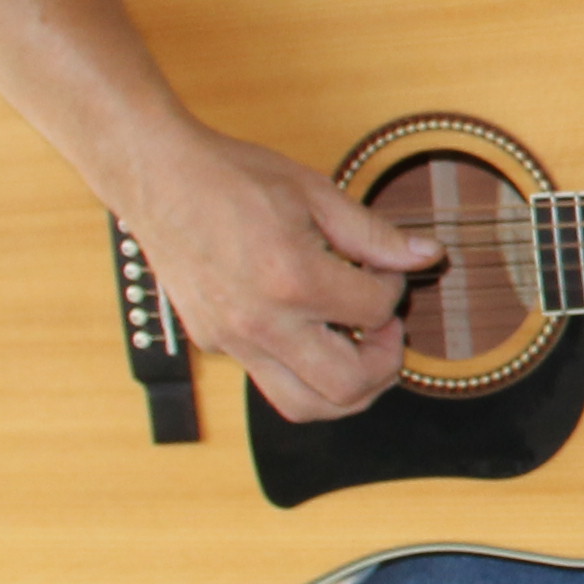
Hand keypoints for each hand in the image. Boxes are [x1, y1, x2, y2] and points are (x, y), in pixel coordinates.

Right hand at [119, 127, 441, 422]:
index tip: (385, 271)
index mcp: (293, 279)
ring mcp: (233, 340)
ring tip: (358, 350)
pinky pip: (270, 382)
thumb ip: (374, 234)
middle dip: (385, 365)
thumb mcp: (315, 193)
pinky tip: (314, 335)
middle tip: (387, 331)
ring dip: (345, 391)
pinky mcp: (214, 343)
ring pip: (304, 407)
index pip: (374, 313)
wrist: (158, 178)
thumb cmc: (231, 177)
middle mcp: (262, 322)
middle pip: (346, 387)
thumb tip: (425, 255)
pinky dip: (304, 374)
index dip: (394, 291)